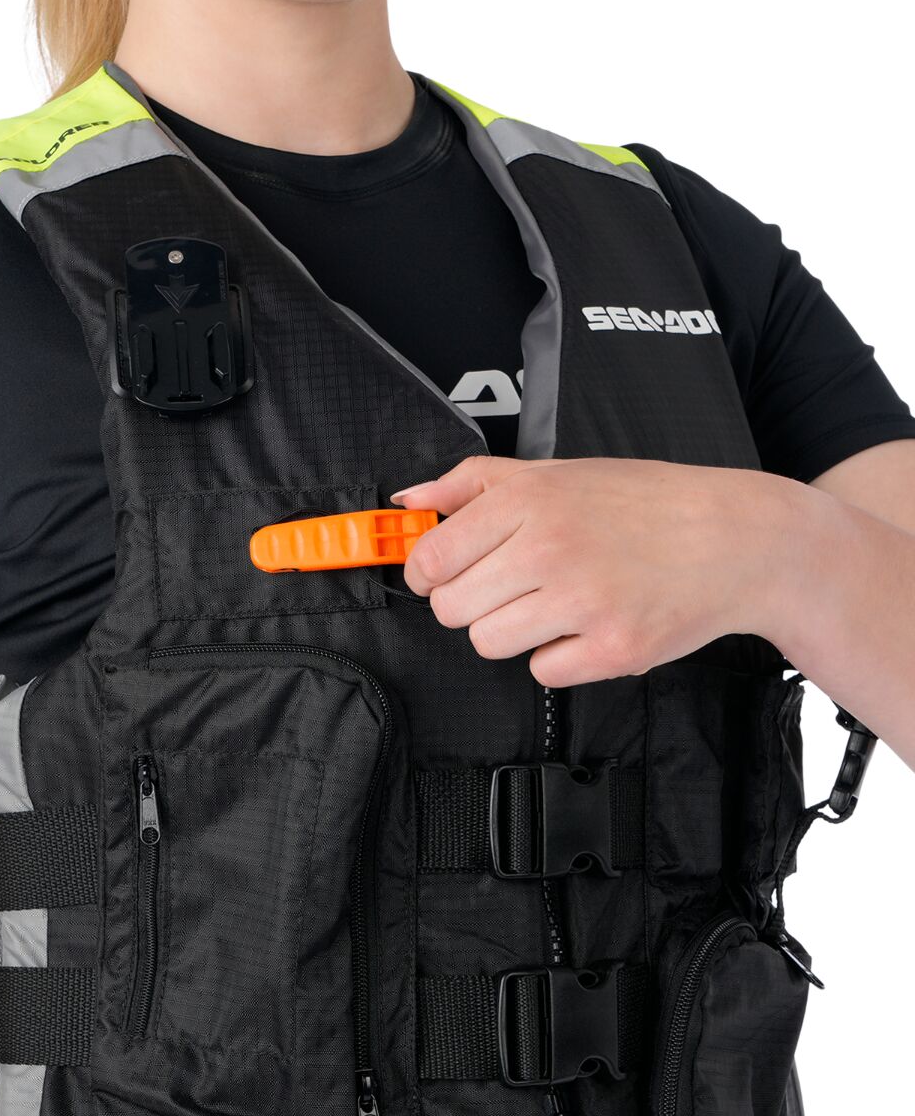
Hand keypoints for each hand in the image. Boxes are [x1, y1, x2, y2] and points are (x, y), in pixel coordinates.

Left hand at [392, 455, 799, 686]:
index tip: (442, 574)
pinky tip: (587, 624)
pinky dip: (559, 656)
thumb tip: (409, 499)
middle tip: (507, 587)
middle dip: (469, 602)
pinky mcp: (613, 649)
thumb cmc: (643, 504)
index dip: (427, 573)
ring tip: (550, 603)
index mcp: (528, 502)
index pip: (429, 560)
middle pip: (451, 608)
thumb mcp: (555, 472)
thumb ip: (472, 482)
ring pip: (488, 643)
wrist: (736, 539)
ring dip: (511, 630)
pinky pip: (542, 672)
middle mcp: (549, 550)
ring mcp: (582, 603)